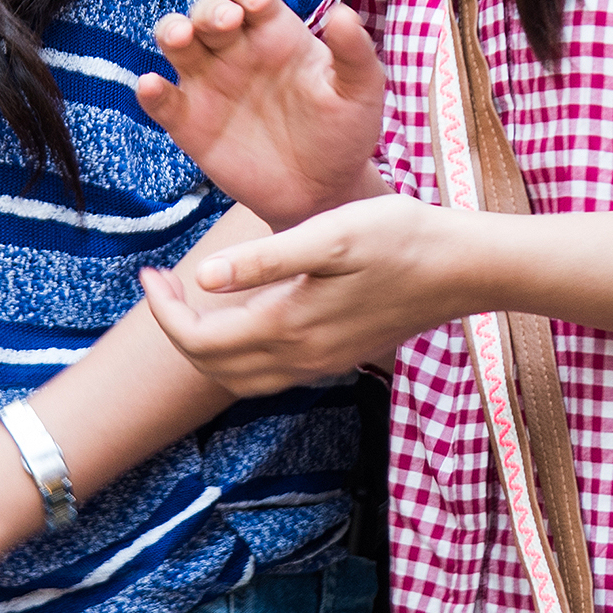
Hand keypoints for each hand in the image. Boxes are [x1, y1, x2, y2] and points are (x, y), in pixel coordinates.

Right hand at [134, 0, 388, 225]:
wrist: (324, 193)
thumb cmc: (344, 133)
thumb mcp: (361, 91)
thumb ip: (354, 52)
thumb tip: (344, 13)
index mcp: (274, 31)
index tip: (257, 1)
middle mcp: (235, 50)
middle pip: (206, 9)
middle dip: (210, 9)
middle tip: (227, 23)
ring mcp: (209, 84)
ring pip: (176, 41)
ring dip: (171, 31)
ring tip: (180, 38)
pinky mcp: (190, 124)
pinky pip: (162, 100)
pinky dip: (151, 91)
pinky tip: (152, 87)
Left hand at [137, 198, 471, 392]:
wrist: (463, 268)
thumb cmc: (400, 237)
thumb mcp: (330, 234)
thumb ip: (265, 259)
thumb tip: (205, 276)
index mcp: (290, 326)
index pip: (200, 340)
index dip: (163, 311)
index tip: (149, 272)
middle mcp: (301, 357)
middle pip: (213, 367)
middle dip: (174, 329)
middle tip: (161, 282)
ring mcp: (321, 363)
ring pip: (240, 378)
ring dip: (204, 346)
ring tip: (189, 300)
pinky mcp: (338, 357)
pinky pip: (271, 374)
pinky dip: (238, 353)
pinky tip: (242, 314)